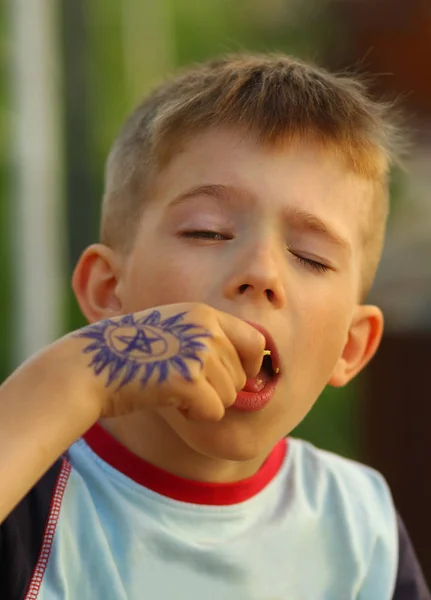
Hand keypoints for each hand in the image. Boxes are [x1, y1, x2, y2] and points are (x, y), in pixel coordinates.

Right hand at [75, 303, 265, 420]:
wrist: (91, 364)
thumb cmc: (131, 353)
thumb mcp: (174, 331)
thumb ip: (210, 342)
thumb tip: (254, 374)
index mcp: (204, 314)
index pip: (255, 341)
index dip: (252, 366)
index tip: (240, 379)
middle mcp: (206, 329)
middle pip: (241, 377)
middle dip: (219, 390)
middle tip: (185, 386)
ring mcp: (198, 352)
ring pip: (229, 397)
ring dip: (204, 403)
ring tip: (172, 389)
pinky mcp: (188, 379)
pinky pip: (213, 412)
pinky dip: (194, 415)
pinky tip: (170, 401)